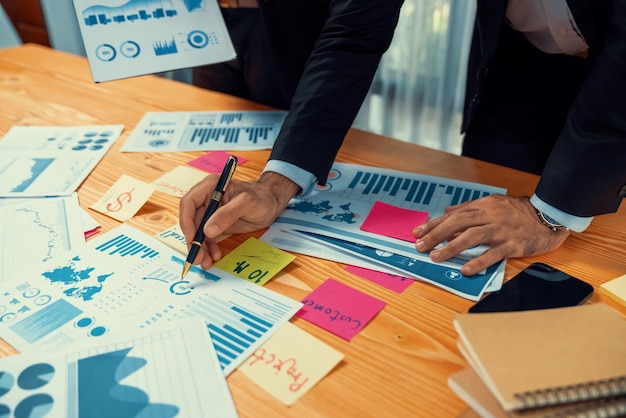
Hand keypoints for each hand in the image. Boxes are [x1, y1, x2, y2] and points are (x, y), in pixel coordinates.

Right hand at [179, 171, 300, 269]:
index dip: (187, 221)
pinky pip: (208, 238)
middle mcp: (206, 199)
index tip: (192, 238)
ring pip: (198, 232)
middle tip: (197, 257)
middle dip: (193, 240)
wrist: (271, 203)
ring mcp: (211, 213)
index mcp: (210, 187)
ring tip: (205, 262)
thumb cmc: (261, 197)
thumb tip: (207, 230)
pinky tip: (214, 256)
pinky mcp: (216, 225)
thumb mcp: (246, 203)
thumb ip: (227, 215)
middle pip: (191, 221)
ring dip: (200, 248)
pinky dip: (209, 249)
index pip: (189, 203)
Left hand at [413, 195, 570, 275]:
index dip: (434, 224)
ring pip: (472, 236)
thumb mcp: (492, 203)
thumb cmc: (519, 212)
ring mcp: (501, 230)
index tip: (418, 233)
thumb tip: (448, 211)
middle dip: (436, 235)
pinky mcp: (513, 244)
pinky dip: (478, 261)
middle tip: (420, 246)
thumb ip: (469, 208)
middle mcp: (490, 215)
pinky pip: (493, 254)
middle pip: (458, 223)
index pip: (453, 215)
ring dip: (451, 247)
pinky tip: (465, 269)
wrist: (549, 215)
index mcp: (483, 205)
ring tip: (435, 257)